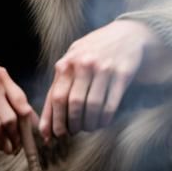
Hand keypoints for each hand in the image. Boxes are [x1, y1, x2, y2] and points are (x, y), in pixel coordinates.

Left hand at [39, 20, 159, 142]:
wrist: (126, 34)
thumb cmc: (92, 52)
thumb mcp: (72, 61)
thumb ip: (59, 85)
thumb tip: (45, 121)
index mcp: (66, 63)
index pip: (55, 98)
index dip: (53, 121)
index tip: (51, 136)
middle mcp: (83, 65)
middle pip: (73, 104)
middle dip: (71, 124)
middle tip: (72, 133)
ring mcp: (103, 69)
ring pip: (92, 106)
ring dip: (89, 124)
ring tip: (88, 128)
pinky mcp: (122, 74)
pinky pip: (111, 104)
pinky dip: (105, 119)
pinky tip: (102, 122)